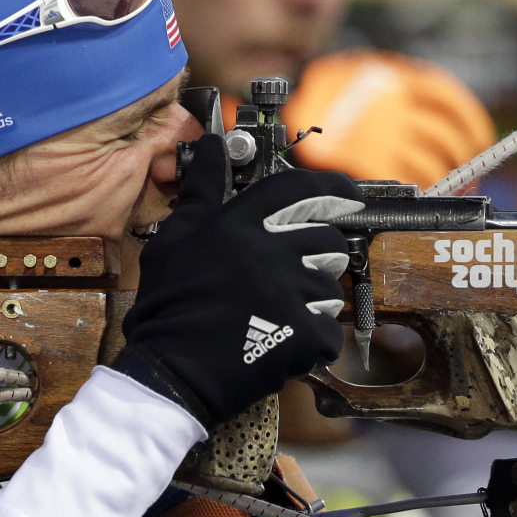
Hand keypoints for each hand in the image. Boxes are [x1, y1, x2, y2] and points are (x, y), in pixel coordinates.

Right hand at [114, 134, 363, 426]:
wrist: (170, 371)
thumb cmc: (168, 305)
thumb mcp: (175, 238)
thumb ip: (201, 189)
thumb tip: (210, 145)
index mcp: (239, 223)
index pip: (300, 188)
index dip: (333, 189)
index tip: (348, 197)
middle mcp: (269, 250)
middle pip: (327, 238)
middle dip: (318, 254)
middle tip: (295, 273)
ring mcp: (289, 292)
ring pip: (331, 287)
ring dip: (313, 301)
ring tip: (280, 314)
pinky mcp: (302, 333)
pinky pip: (328, 330)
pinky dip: (312, 341)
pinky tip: (282, 343)